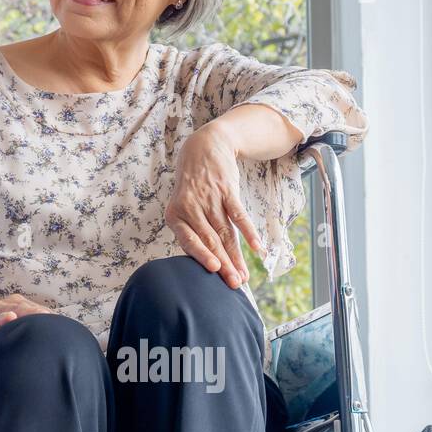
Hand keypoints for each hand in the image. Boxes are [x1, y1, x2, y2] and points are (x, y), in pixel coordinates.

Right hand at [0, 293, 53, 362]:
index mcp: (5, 306)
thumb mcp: (9, 324)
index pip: (23, 305)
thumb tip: (56, 327)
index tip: (50, 316)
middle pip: (10, 308)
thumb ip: (29, 322)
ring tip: (10, 317)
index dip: (36, 310)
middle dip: (25, 312)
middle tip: (39, 315)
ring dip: (0, 319)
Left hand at [165, 122, 262, 289]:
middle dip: (223, 264)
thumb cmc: (193, 187)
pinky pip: (238, 214)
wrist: (203, 147)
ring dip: (237, 255)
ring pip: (225, 231)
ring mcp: (209, 198)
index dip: (202, 256)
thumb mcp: (183, 207)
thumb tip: (209, 262)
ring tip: (245, 274)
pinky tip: (257, 247)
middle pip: (210, 240)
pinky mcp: (226, 189)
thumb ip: (193, 231)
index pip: (189, 241)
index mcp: (175, 215)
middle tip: (235, 284)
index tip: (214, 271)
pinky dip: (248, 231)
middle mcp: (190, 207)